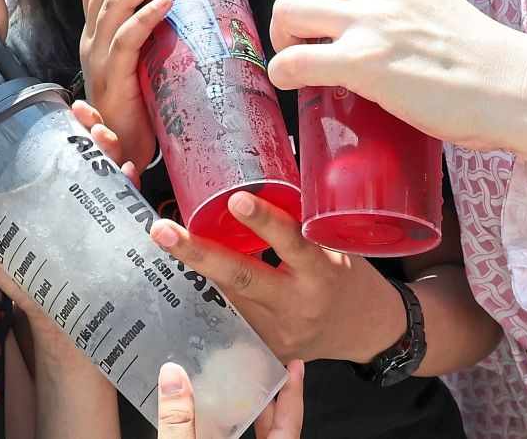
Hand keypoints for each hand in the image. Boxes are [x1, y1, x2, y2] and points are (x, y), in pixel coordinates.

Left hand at [0, 100, 136, 316]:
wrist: (62, 326)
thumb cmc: (35, 283)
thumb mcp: (3, 261)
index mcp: (60, 195)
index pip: (71, 152)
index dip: (76, 126)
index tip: (72, 107)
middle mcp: (88, 200)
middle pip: (99, 156)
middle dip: (99, 130)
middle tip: (90, 123)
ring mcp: (108, 218)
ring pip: (118, 175)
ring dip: (115, 153)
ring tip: (105, 141)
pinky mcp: (122, 241)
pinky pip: (133, 211)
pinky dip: (132, 189)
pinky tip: (128, 176)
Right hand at [79, 0, 187, 169]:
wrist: (124, 148)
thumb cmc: (139, 104)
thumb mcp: (142, 59)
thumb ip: (151, 34)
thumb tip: (183, 3)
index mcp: (95, 33)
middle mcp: (91, 40)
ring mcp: (98, 58)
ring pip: (114, 2)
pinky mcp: (113, 78)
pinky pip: (126, 39)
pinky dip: (147, 15)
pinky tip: (167, 2)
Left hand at [149, 192, 405, 362]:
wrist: (365, 331)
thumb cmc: (348, 277)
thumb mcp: (333, 245)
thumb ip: (300, 221)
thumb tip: (258, 178)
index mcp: (322, 273)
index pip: (292, 242)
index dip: (265, 222)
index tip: (237, 199)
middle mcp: (298, 305)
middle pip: (241, 278)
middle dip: (197, 253)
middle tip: (162, 230)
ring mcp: (278, 332)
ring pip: (227, 298)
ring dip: (195, 269)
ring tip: (165, 241)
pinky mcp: (266, 348)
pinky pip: (231, 317)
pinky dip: (210, 293)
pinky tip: (186, 274)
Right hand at [156, 360, 303, 438]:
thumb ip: (179, 421)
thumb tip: (173, 376)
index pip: (289, 424)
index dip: (294, 394)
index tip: (296, 367)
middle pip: (275, 430)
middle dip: (268, 399)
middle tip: (261, 371)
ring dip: (246, 417)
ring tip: (237, 391)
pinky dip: (228, 431)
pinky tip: (211, 423)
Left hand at [268, 0, 526, 184]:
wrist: (514, 87)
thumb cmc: (482, 59)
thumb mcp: (435, 4)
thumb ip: (399, 4)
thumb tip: (371, 27)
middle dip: (289, 18)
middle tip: (299, 44)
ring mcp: (368, 22)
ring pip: (288, 15)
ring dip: (282, 40)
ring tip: (296, 61)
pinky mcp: (361, 62)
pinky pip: (294, 60)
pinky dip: (282, 72)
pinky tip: (291, 82)